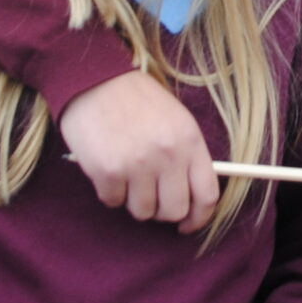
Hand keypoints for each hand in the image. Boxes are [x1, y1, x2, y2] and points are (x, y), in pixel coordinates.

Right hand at [60, 70, 220, 232]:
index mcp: (189, 141)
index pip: (207, 195)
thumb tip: (190, 195)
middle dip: (162, 211)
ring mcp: (137, 165)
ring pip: (142, 211)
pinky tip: (108, 166)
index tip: (188, 223)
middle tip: (151, 197)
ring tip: (127, 173)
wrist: (94, 79)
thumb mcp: (176, 119)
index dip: (199, 217)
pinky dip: (109, 190)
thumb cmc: (136, 99)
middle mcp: (167, 155)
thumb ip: (187, 155)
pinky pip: (112, 201)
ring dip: (133, 199)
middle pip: (173, 211)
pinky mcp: (108, 172)